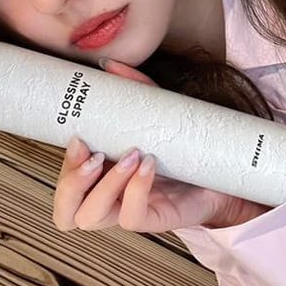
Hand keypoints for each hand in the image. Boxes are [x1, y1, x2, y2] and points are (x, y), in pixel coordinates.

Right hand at [52, 58, 268, 232]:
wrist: (221, 170)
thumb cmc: (181, 146)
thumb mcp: (156, 113)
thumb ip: (135, 89)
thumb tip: (110, 65)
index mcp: (100, 177)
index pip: (64, 186)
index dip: (64, 168)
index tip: (79, 138)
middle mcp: (109, 199)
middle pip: (65, 214)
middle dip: (72, 183)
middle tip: (94, 154)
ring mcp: (129, 211)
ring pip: (91, 218)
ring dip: (105, 185)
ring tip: (130, 155)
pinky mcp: (153, 220)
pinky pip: (131, 217)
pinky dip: (135, 189)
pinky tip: (148, 164)